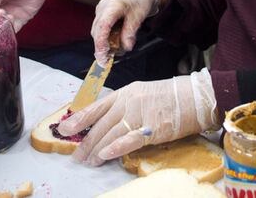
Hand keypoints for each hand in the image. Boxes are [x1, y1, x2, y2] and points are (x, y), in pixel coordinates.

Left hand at [58, 68, 218, 165]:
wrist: (192, 97)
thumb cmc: (167, 97)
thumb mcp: (140, 95)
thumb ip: (123, 107)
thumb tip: (105, 124)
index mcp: (124, 94)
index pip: (96, 107)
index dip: (78, 119)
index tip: (63, 129)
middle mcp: (128, 102)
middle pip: (101, 124)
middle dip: (86, 141)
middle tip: (76, 155)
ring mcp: (140, 114)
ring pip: (111, 133)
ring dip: (97, 149)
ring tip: (89, 161)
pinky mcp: (152, 128)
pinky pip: (130, 139)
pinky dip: (116, 147)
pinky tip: (106, 154)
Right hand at [91, 0, 163, 64]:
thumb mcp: (139, 15)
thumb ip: (131, 31)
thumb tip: (126, 47)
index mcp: (112, 6)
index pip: (102, 28)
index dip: (100, 44)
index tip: (102, 58)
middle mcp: (102, 8)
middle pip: (97, 32)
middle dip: (102, 48)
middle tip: (110, 60)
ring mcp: (101, 10)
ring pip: (97, 32)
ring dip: (105, 43)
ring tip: (118, 50)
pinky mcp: (103, 13)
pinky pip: (101, 28)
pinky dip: (106, 38)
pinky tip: (116, 42)